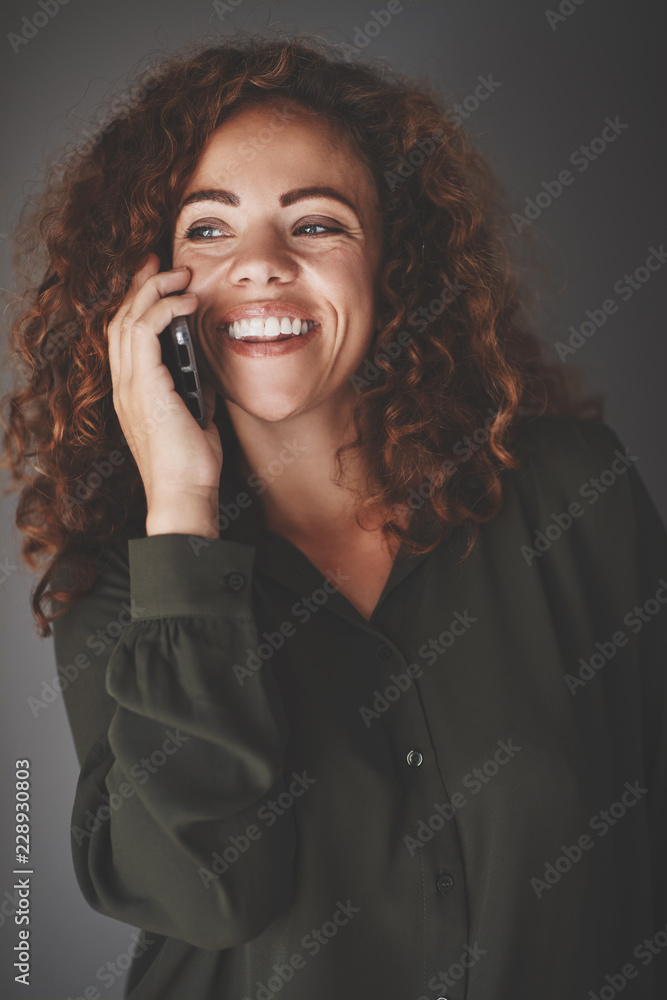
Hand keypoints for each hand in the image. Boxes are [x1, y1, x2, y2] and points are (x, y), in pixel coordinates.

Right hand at [107, 253, 222, 530]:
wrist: (186, 493)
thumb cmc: (192, 463)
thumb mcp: (196, 415)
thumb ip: (193, 388)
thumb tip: (203, 367)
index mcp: (132, 391)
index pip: (126, 334)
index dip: (138, 301)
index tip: (159, 279)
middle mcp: (123, 384)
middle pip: (120, 318)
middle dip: (141, 284)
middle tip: (162, 262)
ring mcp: (129, 385)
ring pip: (128, 319)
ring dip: (154, 290)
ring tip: (179, 275)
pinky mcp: (143, 386)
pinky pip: (145, 332)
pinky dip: (164, 310)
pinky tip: (187, 302)